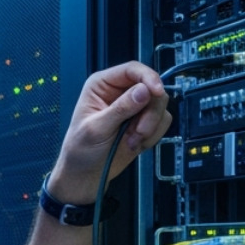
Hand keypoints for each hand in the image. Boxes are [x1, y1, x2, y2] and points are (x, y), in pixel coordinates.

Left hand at [46, 62, 171, 203]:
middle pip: (152, 87)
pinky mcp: (145, 122)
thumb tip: (143, 91)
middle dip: (149, 112)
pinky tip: (135, 143)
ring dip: (150, 126)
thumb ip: (121, 109)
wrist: (87, 175)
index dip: (148, 78)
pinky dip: (153, 135)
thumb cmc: (81, 149)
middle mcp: (120, 92)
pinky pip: (162, 122)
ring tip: (132, 140)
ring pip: (160, 105)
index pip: (132, 70)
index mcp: (103, 85)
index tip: (157, 92)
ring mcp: (134, 107)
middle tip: (138, 131)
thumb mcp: (97, 128)